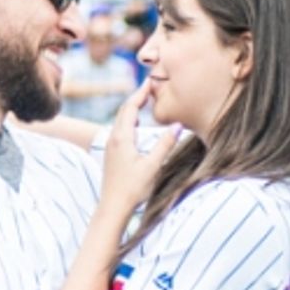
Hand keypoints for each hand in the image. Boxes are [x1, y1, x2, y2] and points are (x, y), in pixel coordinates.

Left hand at [100, 81, 179, 213]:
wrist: (112, 207)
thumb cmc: (133, 188)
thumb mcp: (153, 166)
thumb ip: (165, 144)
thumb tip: (178, 124)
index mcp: (122, 137)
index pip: (130, 107)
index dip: (141, 93)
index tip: (150, 81)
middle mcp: (113, 139)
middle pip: (124, 111)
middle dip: (137, 97)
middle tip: (149, 87)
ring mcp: (111, 147)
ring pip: (120, 121)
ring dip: (132, 109)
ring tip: (145, 101)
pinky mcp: (112, 155)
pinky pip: (120, 130)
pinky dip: (129, 120)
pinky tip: (136, 125)